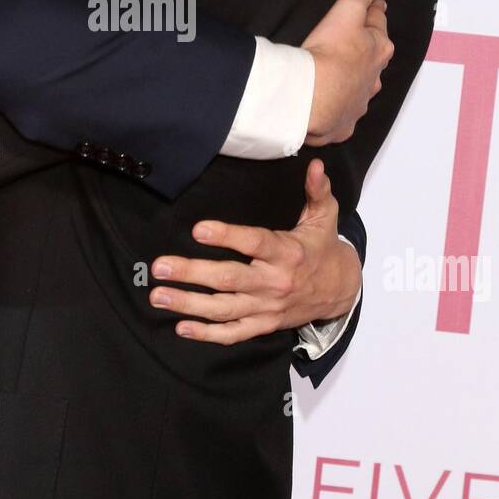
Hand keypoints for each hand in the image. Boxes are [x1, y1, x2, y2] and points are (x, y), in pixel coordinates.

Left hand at [148, 159, 360, 343]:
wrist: (339, 290)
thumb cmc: (322, 248)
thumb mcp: (325, 216)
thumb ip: (317, 190)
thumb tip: (315, 164)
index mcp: (287, 252)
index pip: (254, 243)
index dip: (226, 236)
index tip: (197, 229)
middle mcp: (274, 282)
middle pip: (228, 279)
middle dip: (191, 274)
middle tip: (160, 267)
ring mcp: (267, 307)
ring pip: (223, 309)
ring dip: (188, 304)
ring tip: (158, 296)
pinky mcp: (264, 325)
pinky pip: (233, 333)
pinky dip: (207, 334)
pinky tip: (181, 327)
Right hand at [302, 0, 393, 144]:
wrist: (311, 98)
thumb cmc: (329, 53)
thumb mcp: (347, 10)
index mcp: (379, 49)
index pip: (378, 22)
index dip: (373, 10)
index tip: (372, 5)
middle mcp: (374, 77)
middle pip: (374, 57)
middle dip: (368, 48)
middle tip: (354, 40)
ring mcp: (359, 102)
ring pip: (362, 86)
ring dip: (354, 79)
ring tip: (339, 74)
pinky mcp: (343, 124)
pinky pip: (344, 112)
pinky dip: (339, 107)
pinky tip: (329, 104)